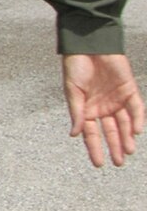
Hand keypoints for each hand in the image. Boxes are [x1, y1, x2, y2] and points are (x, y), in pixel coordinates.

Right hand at [63, 52, 143, 167]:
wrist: (90, 45)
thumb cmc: (76, 67)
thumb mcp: (73, 91)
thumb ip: (76, 112)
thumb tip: (74, 135)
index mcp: (86, 110)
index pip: (91, 134)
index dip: (95, 149)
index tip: (99, 164)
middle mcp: (102, 108)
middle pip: (111, 132)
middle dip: (115, 147)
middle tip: (119, 163)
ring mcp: (117, 100)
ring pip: (125, 123)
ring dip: (127, 137)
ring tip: (128, 151)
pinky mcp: (129, 90)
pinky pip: (136, 108)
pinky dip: (137, 120)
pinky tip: (136, 131)